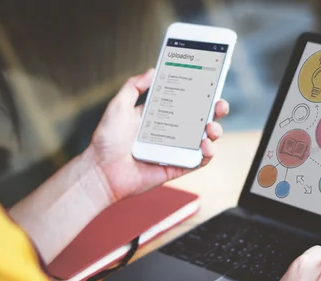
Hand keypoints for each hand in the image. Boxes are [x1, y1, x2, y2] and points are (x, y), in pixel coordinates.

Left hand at [86, 68, 229, 201]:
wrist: (101, 171)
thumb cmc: (106, 141)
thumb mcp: (118, 106)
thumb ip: (134, 87)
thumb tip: (152, 70)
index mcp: (159, 116)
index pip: (185, 101)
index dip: (200, 93)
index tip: (210, 83)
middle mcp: (170, 132)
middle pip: (200, 119)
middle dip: (215, 110)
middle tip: (219, 105)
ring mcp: (175, 150)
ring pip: (204, 139)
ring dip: (215, 132)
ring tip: (211, 128)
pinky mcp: (177, 167)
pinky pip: (199, 161)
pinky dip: (208, 153)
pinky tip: (206, 145)